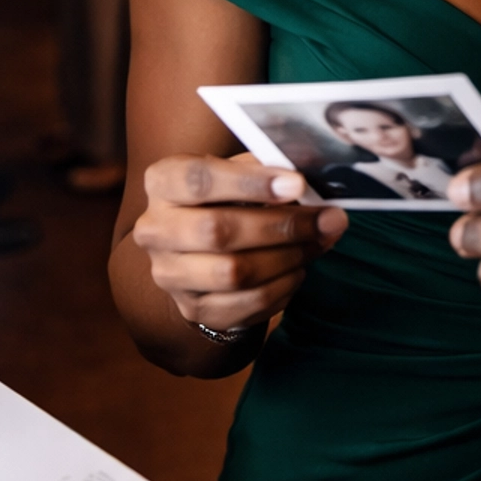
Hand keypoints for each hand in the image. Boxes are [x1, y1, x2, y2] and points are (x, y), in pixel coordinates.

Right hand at [134, 151, 346, 336]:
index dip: (251, 182)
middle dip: (281, 225)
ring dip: (288, 257)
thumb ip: (265, 171)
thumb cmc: (225, 199)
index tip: (298, 184)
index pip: (200, 179)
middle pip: (218, 230)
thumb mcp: (236, 172)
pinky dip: (283, 286)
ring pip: (234, 272)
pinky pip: (246, 303)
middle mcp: (155, 229)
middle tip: (325, 219)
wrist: (200, 251)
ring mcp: (169, 274)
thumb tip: (310, 186)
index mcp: (163, 182)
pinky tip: (299, 269)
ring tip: (318, 242)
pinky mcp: (193, 309)